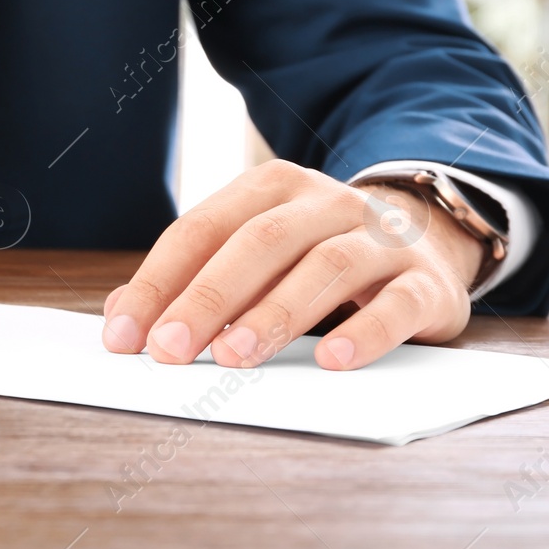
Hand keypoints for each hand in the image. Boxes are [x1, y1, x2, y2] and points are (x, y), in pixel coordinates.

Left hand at [100, 160, 485, 369]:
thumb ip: (193, 278)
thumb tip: (123, 319)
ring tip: (235, 358)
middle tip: (169, 350)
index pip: (201, 229)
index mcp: (272, 187)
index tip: (124, 336)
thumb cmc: (315, 256)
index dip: (157, 282)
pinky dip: (363, 333)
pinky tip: (330, 361)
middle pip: (258, 244)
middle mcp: (327, 202)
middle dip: (207, 298)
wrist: (425, 243)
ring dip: (275, 314)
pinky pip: (396, 305)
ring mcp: (380, 238)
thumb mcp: (254, 255)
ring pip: (325, 268)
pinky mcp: (425, 281)